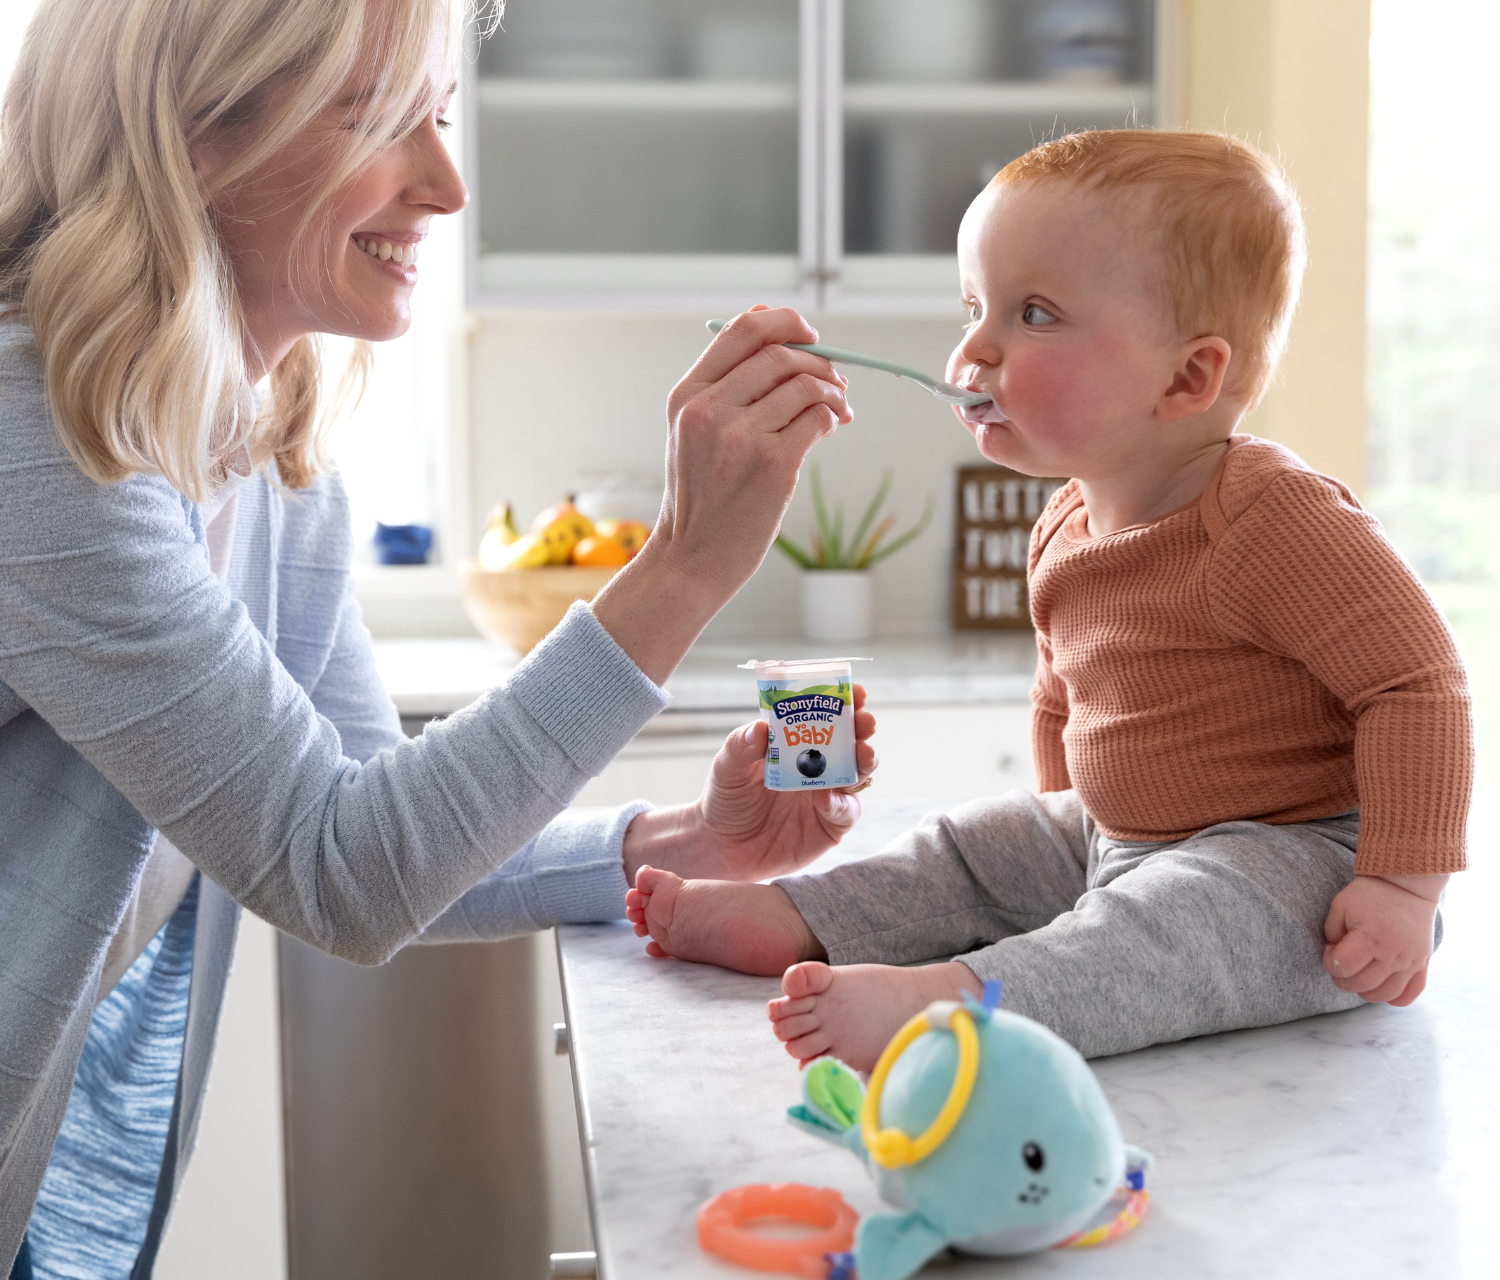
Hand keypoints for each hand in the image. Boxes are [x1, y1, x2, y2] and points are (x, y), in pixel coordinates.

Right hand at [592, 307, 851, 685]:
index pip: (743, 329)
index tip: (810, 335)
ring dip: (833, 392)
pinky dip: (832, 417)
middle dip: (819, 363)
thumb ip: (727, 384)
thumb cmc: (700, 496)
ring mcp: (741, 436)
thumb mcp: (694, 432)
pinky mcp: (773, 464)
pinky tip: (831, 427)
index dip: (785, 322)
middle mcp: (709, 410)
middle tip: (836, 381)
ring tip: (838, 409)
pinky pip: (818, 418)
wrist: (691, 558)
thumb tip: (775, 326)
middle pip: (782, 355)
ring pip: (806, 385)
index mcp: (687, 395)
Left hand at [622, 685, 876, 884]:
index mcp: (797, 743)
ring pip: (859, 773)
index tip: (855, 692)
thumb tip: (760, 728)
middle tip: (864, 720)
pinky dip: (840, 802)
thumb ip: (741, 747)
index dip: (845, 703)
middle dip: (863, 728)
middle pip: (852, 741)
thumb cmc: (726, 799)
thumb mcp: (727, 769)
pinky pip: (846, 810)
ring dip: (864, 760)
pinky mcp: (831, 825)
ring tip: (862, 752)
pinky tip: (825, 797)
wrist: (723, 847)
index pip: (827, 716)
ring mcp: (828, 794)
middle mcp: (818, 765)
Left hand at [1322, 873, 1446, 1005]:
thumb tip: (1335, 957)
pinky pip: (1412, 993)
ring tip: (1358, 976)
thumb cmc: (1369, 894)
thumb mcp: (1340, 906)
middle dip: (1343, 979)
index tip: (1331, 949)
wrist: (1407, 885)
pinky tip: (1383, 991)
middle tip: (1341, 964)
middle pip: (1361, 985)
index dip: (1329, 962)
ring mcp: (1411, 962)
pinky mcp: (1423, 964)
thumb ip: (1332, 933)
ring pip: (1385, 994)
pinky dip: (1397, 999)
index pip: (1342, 968)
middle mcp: (1393, 955)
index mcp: (1370, 939)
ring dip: (1365, 992)